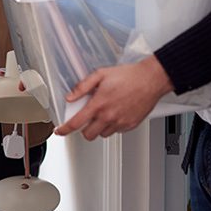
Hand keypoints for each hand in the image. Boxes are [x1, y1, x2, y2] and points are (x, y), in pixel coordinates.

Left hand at [54, 56, 173, 139]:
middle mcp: (109, 116)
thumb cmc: (128, 76)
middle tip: (85, 120)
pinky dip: (112, 126)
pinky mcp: (131, 125)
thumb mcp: (100, 75)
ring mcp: (121, 122)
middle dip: (83, 129)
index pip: (76, 123)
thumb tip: (70, 97)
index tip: (59, 131)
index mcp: (99, 104)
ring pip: (103, 134)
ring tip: (103, 114)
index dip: (65, 129)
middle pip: (88, 135)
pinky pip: (116, 132)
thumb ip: (82, 87)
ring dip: (99, 128)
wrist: (151, 79)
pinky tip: (115, 114)